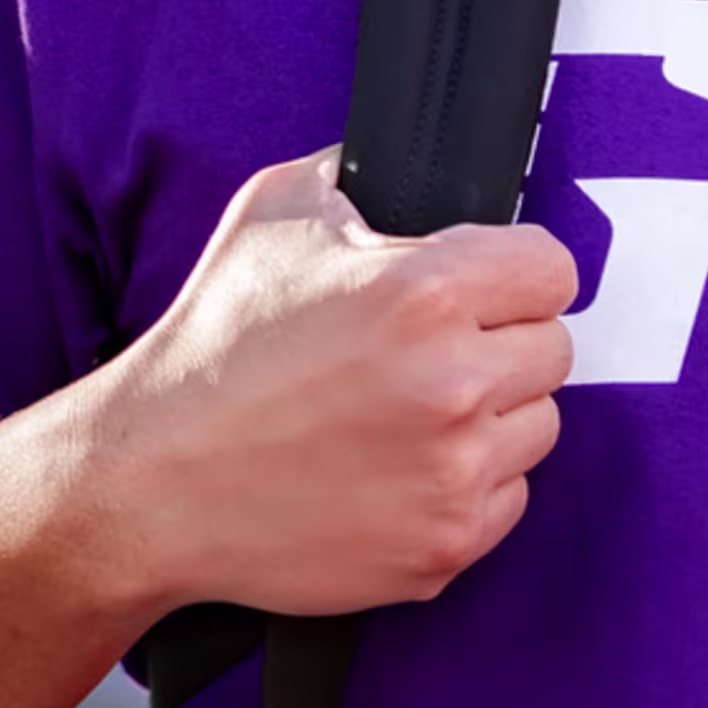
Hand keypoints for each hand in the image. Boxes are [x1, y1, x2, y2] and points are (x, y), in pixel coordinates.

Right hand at [103, 150, 575, 619]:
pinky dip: (468, 486)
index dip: (517, 273)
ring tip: (408, 413)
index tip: (487, 288)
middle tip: (429, 354)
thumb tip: (412, 160)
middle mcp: (454, 383)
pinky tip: (400, 469)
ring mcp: (453, 473)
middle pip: (553, 348)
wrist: (153, 485)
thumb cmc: (214, 346)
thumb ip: (361, 172)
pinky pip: (508, 500)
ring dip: (492, 417)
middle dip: (501, 343)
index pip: (553, 269)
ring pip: (538, 425)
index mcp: (428, 293)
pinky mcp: (443, 546)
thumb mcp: (277, 212)